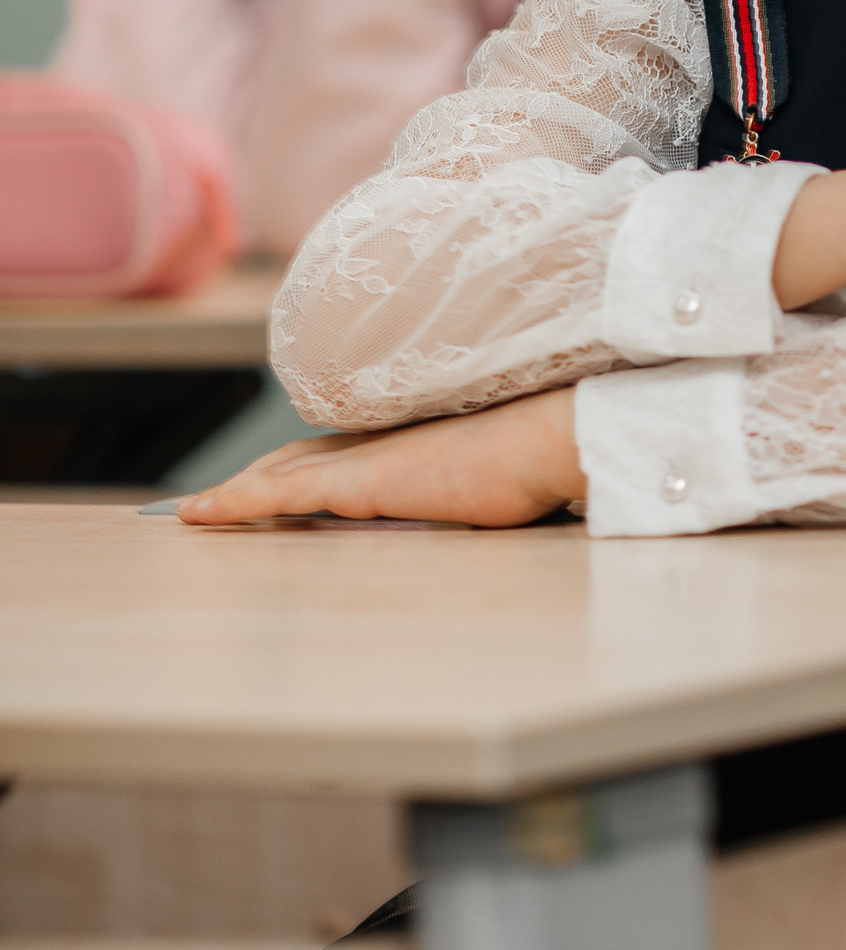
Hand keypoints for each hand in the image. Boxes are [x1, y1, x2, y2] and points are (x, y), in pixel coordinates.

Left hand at [177, 388, 584, 528]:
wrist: (549, 436)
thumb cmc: (539, 459)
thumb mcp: (494, 477)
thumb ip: (465, 484)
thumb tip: (473, 500)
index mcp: (407, 439)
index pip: (332, 453)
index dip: (289, 468)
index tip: (264, 484)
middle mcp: (377, 441)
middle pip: (293, 459)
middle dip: (248, 481)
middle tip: (208, 503)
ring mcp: (365, 458)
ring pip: (277, 474)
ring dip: (232, 492)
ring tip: (192, 513)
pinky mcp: (358, 481)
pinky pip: (278, 494)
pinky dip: (236, 502)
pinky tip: (203, 514)